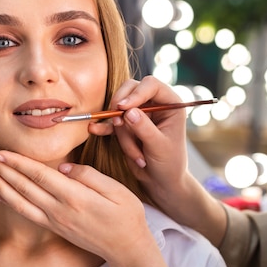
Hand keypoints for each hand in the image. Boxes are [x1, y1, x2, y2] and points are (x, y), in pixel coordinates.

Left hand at [0, 148, 203, 266]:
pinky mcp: (55, 228)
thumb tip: (62, 167)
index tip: (2, 152)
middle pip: (24, 187)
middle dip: (2, 170)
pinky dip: (10, 203)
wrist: (127, 249)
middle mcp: (59, 210)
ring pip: (20, 201)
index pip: (41, 176)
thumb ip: (88, 176)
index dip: (19, 164)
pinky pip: (27, 214)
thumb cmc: (126, 216)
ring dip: (0, 185)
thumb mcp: (117, 190)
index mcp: (75, 197)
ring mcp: (55, 221)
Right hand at [88, 75, 226, 244]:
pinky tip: (95, 130)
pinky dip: (104, 127)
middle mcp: (155, 104)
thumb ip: (145, 129)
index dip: (135, 93)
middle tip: (116, 120)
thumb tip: (128, 111)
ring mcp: (139, 113)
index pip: (151, 85)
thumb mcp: (160, 147)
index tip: (122, 107)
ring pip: (118, 109)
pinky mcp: (126, 125)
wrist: (161, 181)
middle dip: (121, 106)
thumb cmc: (169, 164)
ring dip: (121, 132)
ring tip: (137, 155)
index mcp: (170, 103)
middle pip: (130, 89)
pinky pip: (111, 121)